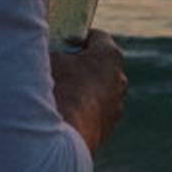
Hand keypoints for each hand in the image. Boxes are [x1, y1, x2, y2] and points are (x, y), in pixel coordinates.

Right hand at [51, 31, 126, 150]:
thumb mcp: (52, 61)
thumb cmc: (59, 90)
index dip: (79, 37)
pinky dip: (86, 109)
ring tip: (63, 92)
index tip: (66, 42)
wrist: (63, 135)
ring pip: (101, 89)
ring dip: (86, 88)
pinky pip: (98, 110)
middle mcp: (120, 78)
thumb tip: (57, 54)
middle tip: (62, 67)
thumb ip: (58, 53)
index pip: (98, 37)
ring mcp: (117, 103)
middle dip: (83, 64)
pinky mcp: (110, 124)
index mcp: (110, 55)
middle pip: (102, 64)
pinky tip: (67, 112)